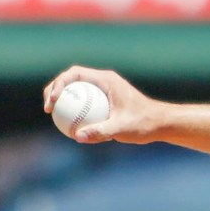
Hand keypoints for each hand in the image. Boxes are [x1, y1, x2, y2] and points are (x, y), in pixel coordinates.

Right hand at [43, 66, 164, 143]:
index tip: (53, 102)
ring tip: (53, 116)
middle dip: (55, 90)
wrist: (161, 124)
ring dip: (63, 100)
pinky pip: (85, 103)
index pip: (74, 74)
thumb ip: (101, 131)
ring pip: (77, 91)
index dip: (58, 84)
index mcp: (107, 80)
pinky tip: (69, 127)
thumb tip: (78, 136)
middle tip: (47, 109)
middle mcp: (104, 81)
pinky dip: (75, 111)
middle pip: (71, 80)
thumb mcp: (123, 129)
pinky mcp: (105, 101)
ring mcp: (104, 90)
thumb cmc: (145, 124)